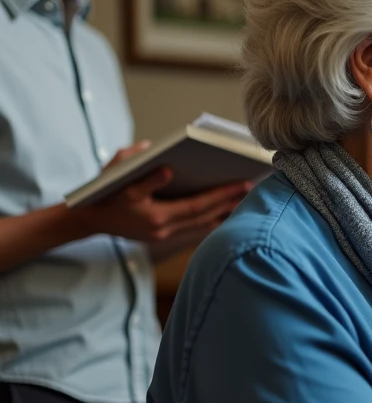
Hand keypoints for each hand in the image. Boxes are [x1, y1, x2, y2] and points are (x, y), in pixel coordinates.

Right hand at [75, 143, 250, 243]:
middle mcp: (163, 230)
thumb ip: (143, 174)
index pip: (198, 206)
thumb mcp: (118, 179)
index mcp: (156, 217)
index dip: (222, 195)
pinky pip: (193, 229)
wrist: (87, 219)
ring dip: (224, 212)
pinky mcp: (162, 235)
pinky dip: (211, 220)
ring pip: (202, 225)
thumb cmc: (103, 193)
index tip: (242, 183)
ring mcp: (163, 235)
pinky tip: (226, 211)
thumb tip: (166, 166)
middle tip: (253, 188)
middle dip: (230, 202)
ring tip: (245, 198)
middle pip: (205, 217)